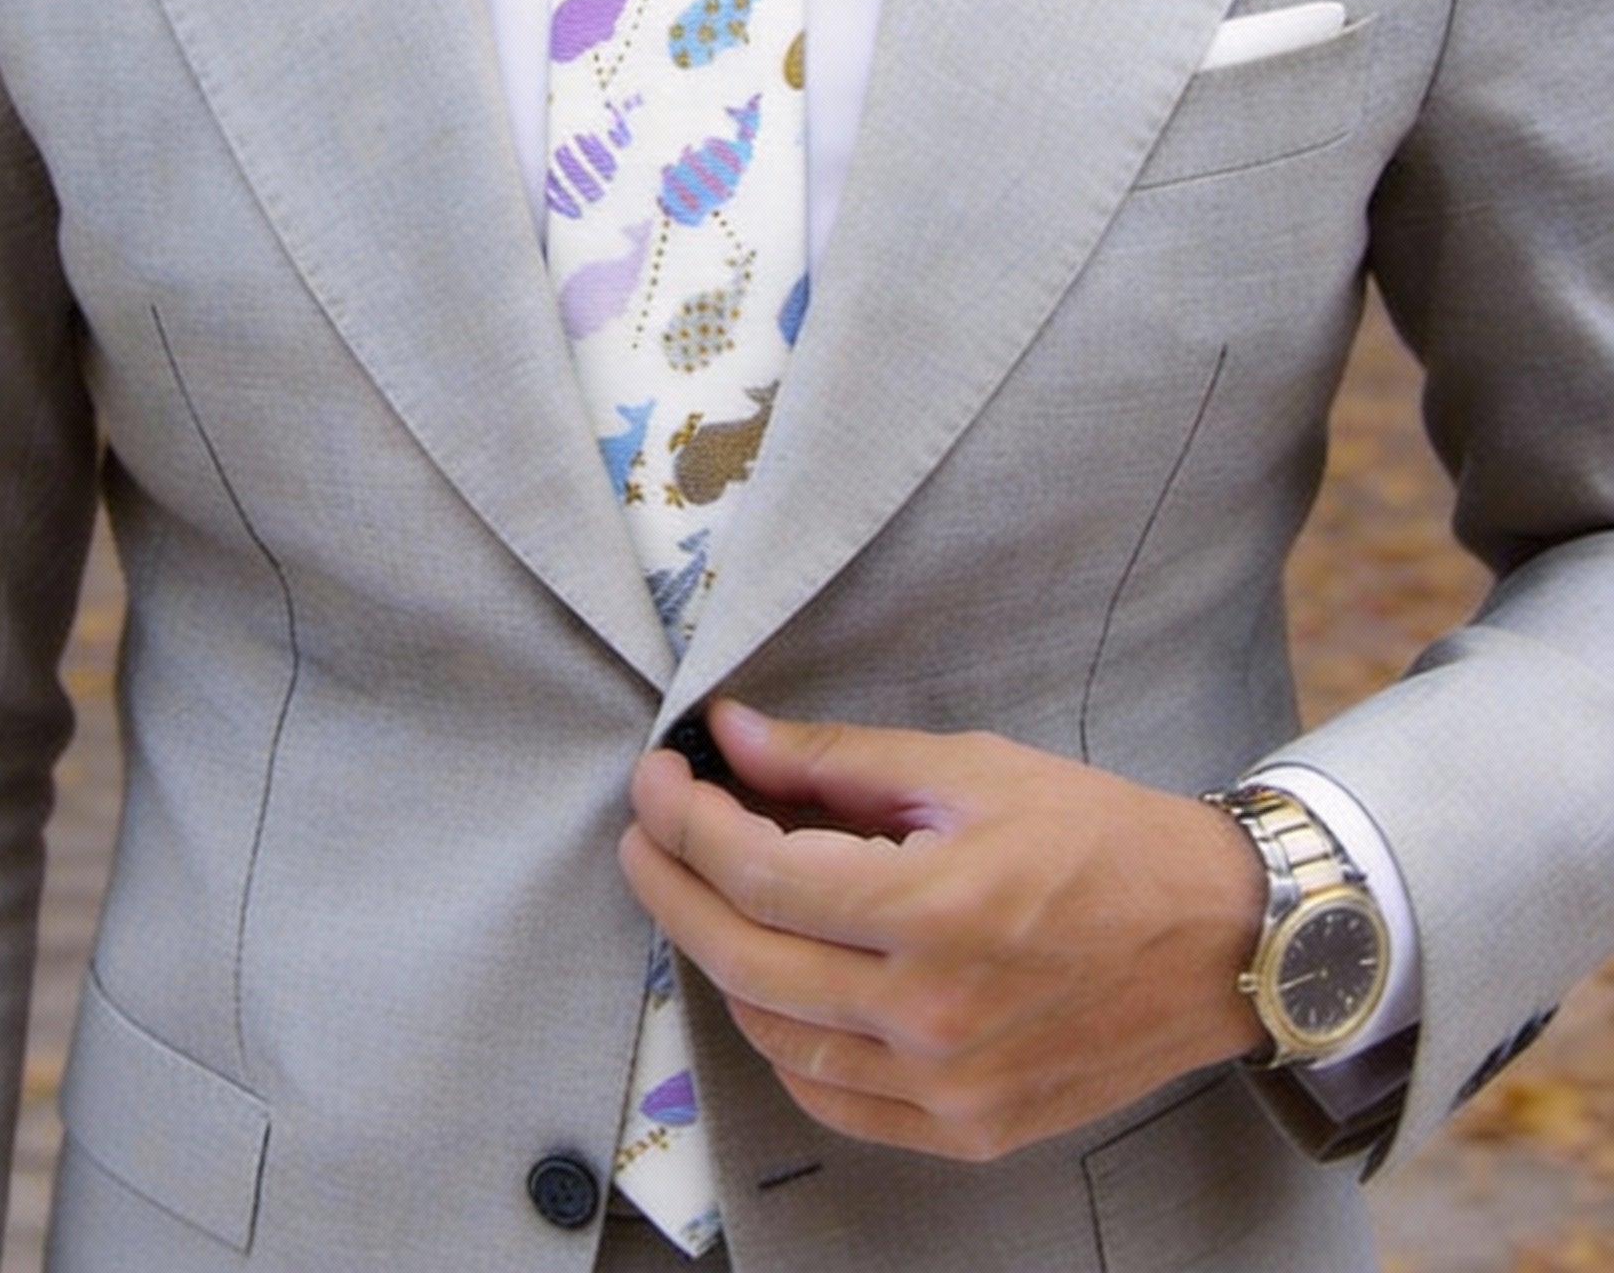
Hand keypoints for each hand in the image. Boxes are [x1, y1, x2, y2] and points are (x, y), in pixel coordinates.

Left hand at [618, 700, 1267, 1161]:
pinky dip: (781, 1036)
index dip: (685, 820)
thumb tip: (731, 735)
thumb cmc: (1098, 837)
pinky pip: (830, 1095)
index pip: (757, 873)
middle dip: (670, 884)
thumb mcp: (968, 768)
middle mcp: (934, 1014)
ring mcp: (949, 1088)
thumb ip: (836, 758)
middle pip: (743, 957)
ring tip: (710, 892)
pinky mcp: (966, 1130)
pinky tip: (774, 977)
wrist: (1217, 938)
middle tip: (649, 830)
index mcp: (937, 908)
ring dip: (719, 956)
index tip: (658, 777)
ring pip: (772, 1033)